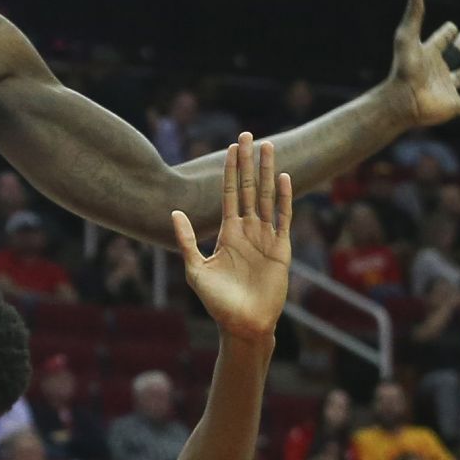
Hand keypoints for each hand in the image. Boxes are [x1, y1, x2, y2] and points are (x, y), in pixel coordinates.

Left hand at [172, 133, 290, 340]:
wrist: (242, 324)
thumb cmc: (217, 302)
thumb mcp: (195, 270)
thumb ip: (187, 241)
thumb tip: (174, 212)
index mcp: (228, 233)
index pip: (229, 194)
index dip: (230, 171)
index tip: (231, 147)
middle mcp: (248, 230)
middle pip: (248, 188)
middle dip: (248, 162)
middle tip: (248, 135)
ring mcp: (266, 238)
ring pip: (266, 197)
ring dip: (267, 172)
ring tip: (268, 147)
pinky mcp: (281, 249)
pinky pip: (283, 219)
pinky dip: (284, 199)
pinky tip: (284, 178)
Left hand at [386, 0, 459, 127]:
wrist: (402, 101)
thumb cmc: (404, 69)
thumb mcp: (407, 38)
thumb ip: (414, 15)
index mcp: (429, 53)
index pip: (442, 38)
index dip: (447, 32)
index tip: (451, 27)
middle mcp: (438, 69)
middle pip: (454, 55)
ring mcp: (446, 87)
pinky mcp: (452, 105)